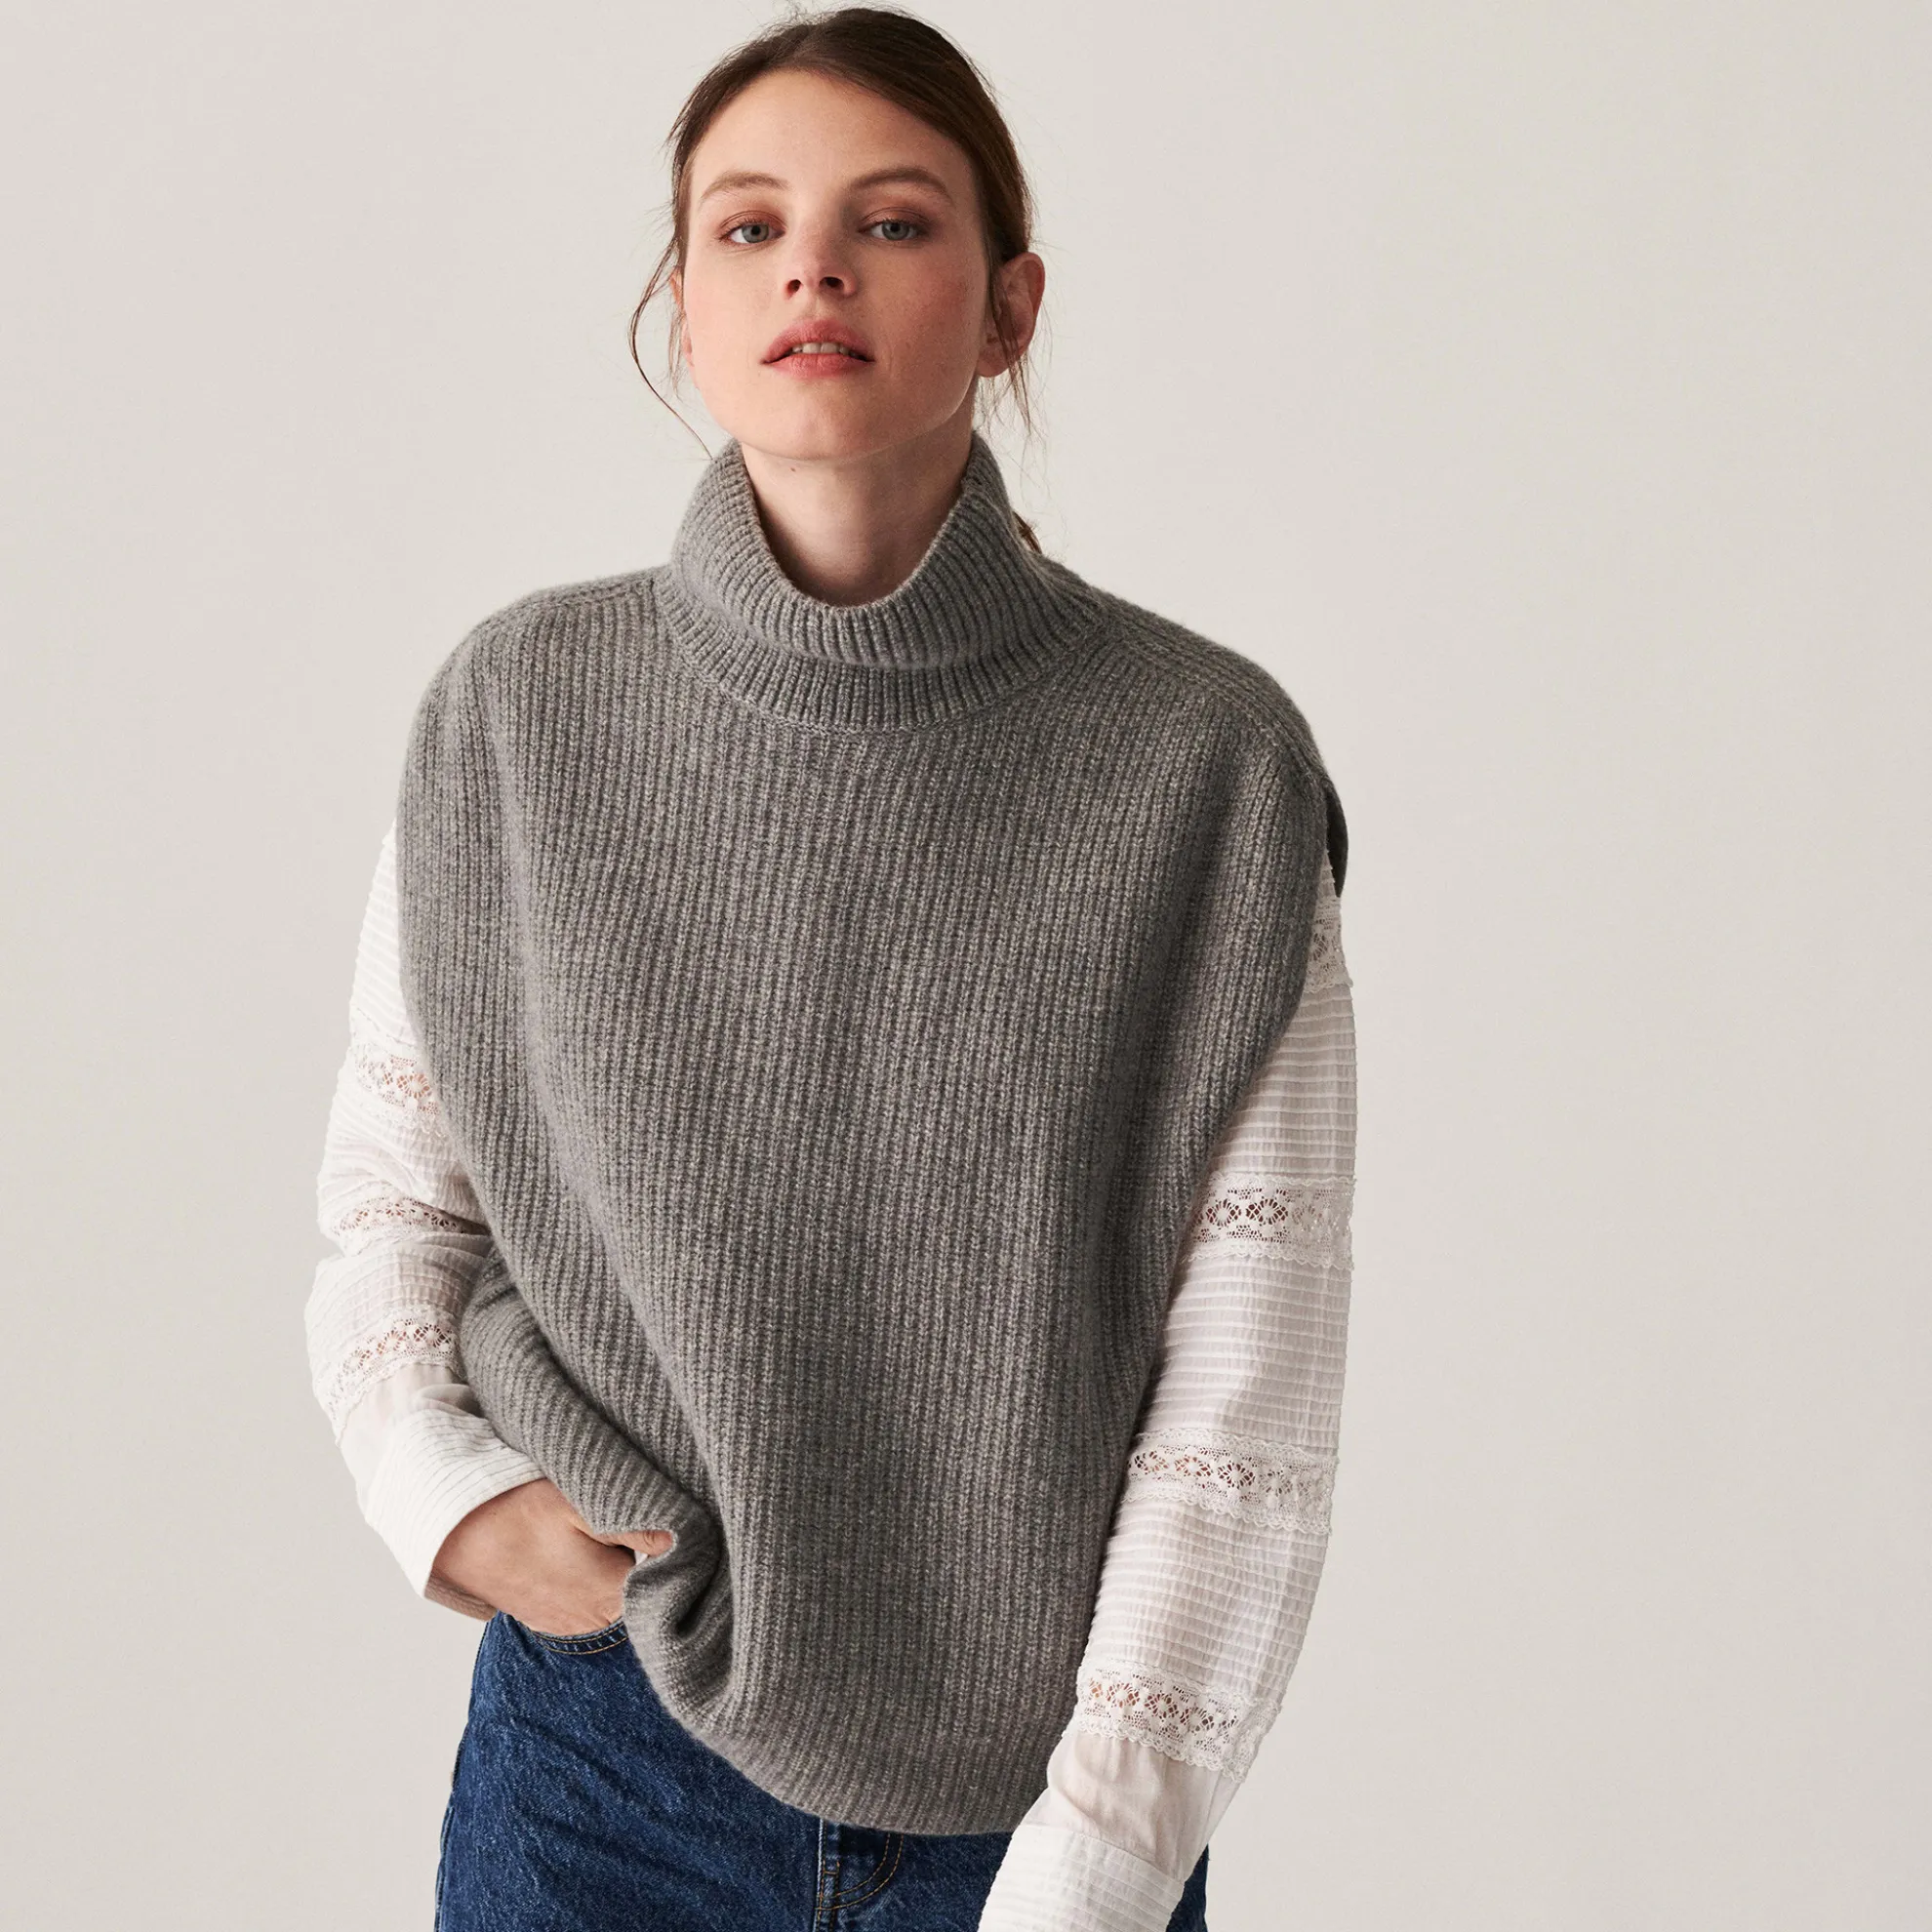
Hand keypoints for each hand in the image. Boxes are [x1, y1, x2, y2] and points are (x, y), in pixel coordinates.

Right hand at [428, 1478, 672, 1635]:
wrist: (453, 1532)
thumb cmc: (518, 1511)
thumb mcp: (582, 1503)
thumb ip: (638, 1525)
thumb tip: (685, 1540)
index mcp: (612, 1595)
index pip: (671, 1584)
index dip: (683, 1555)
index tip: (686, 1527)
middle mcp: (593, 1622)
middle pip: (647, 1596)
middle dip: (655, 1566)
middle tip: (650, 1525)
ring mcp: (568, 1624)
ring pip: (617, 1601)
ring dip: (623, 1574)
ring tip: (615, 1536)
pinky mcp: (548, 1617)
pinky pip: (588, 1605)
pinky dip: (596, 1582)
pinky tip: (588, 1553)